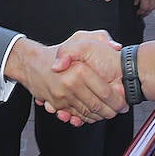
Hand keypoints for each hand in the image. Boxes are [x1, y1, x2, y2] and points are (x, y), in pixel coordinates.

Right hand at [6, 35, 124, 124]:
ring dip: (98, 116)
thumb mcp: (79, 39)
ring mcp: (62, 96)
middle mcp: (71, 84)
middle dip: (110, 111)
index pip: (105, 92)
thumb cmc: (56, 51)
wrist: (30, 63)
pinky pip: (73, 115)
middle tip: (119, 111)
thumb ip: (100, 38)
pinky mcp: (56, 104)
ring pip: (86, 113)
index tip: (123, 102)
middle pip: (97, 106)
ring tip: (108, 113)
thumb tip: (115, 46)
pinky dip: (84, 118)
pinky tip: (92, 115)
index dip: (117, 100)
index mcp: (80, 70)